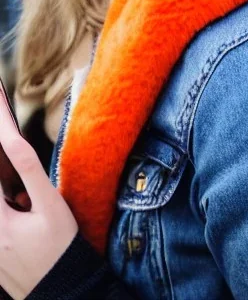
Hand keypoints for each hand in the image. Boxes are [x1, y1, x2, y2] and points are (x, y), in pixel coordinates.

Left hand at [0, 91, 77, 299]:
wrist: (64, 291)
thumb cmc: (61, 249)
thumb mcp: (51, 208)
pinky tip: (18, 192)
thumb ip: (31, 171)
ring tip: (25, 191)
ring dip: (3, 171)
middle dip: (1, 148)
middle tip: (17, 160)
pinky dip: (4, 189)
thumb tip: (13, 140)